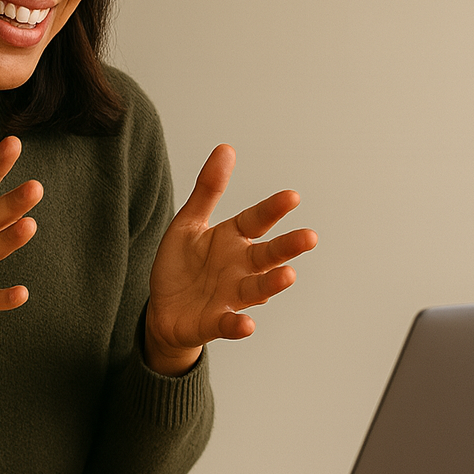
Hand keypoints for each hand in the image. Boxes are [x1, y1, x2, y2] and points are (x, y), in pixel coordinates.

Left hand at [144, 144, 316, 375]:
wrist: (164, 310)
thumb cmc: (182, 265)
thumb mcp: (189, 223)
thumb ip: (208, 190)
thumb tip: (226, 148)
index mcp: (234, 239)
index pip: (257, 221)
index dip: (273, 210)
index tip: (292, 197)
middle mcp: (240, 267)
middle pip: (268, 255)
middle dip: (288, 247)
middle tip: (309, 237)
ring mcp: (230, 296)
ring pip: (256, 288)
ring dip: (272, 283)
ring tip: (288, 276)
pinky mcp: (215, 322)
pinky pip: (228, 323)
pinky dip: (238, 325)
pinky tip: (247, 323)